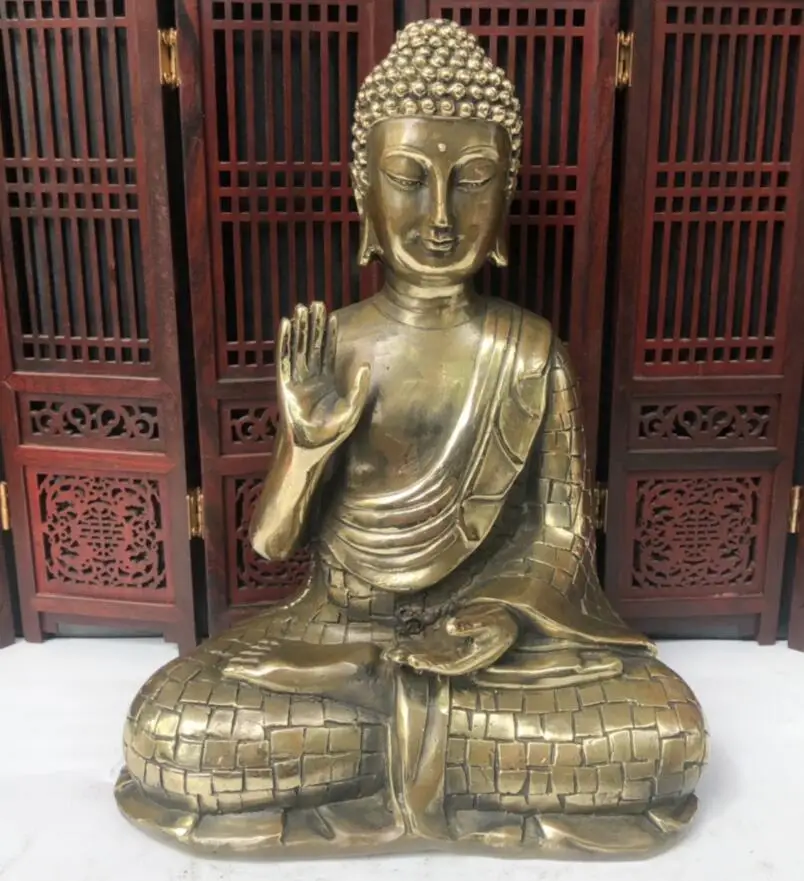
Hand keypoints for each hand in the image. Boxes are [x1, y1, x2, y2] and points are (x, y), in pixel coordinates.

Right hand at [277, 302, 370, 452]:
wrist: (308, 448)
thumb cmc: (329, 435)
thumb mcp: (352, 411)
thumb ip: (359, 388)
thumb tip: (365, 364)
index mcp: (327, 383)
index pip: (328, 352)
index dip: (330, 334)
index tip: (331, 316)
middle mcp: (311, 378)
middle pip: (312, 344)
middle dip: (314, 324)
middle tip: (315, 303)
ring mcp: (297, 379)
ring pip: (298, 347)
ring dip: (300, 328)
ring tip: (301, 307)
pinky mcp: (284, 382)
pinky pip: (284, 357)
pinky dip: (285, 341)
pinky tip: (286, 325)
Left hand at [384, 603, 517, 676]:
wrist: (504, 622)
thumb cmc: (498, 622)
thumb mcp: (489, 622)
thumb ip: (470, 624)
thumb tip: (450, 625)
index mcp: (468, 659)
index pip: (445, 664)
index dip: (429, 662)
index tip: (413, 660)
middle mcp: (456, 660)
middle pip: (431, 663)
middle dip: (412, 660)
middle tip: (393, 656)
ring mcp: (449, 652)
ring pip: (425, 656)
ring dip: (408, 655)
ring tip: (390, 654)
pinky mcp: (444, 643)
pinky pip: (425, 648)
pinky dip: (411, 647)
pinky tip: (398, 647)